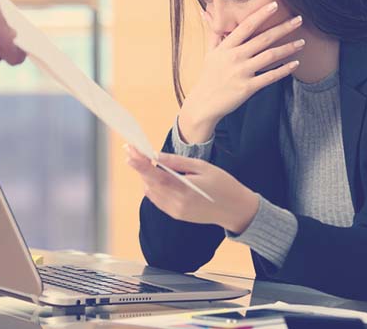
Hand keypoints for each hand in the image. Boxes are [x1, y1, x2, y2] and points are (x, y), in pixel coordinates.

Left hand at [126, 145, 258, 232]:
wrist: (236, 210)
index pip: (156, 176)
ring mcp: (176, 211)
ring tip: (143, 161)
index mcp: (185, 190)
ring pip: (151, 192)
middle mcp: (177, 204)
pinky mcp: (176, 215)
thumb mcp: (202, 167)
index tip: (130, 153)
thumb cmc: (223, 185)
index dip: (140, 164)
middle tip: (133, 152)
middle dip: (140, 167)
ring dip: (146, 177)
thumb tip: (157, 156)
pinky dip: (153, 187)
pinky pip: (158, 200)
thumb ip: (177, 162)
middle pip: (150, 184)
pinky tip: (155, 177)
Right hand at [178, 1, 303, 142]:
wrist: (204, 103)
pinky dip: (284, 70)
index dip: (261, 14)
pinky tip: (295, 63)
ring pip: (270, 56)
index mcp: (226, 47)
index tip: (275, 4)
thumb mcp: (209, 54)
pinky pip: (270, 77)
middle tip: (299, 19)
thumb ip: (214, 33)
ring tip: (302, 42)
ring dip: (288, 48)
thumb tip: (205, 11)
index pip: (246, 26)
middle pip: (263, 38)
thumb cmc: (208, 77)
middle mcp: (234, 57)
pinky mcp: (248, 87)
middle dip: (283, 28)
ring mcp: (242, 72)